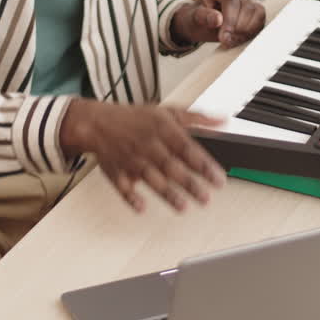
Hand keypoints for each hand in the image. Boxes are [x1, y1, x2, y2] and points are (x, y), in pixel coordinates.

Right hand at [60, 99, 225, 212]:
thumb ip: (197, 118)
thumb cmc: (135, 118)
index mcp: (163, 129)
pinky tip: (141, 207)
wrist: (97, 122)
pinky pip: (122, 185)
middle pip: (171, 166)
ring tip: (182, 206)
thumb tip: (222, 121)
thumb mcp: (169, 112)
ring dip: (165, 193)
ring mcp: (131, 159)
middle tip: (206, 198)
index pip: (187, 148)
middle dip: (189, 183)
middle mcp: (148, 145)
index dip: (204, 164)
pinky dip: (130, 196)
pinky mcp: (117, 171)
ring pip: (150, 177)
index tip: (218, 178)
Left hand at [172, 0, 265, 48]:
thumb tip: (218, 20)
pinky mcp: (257, 6)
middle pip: (247, 6)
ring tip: (232, 40)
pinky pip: (262, 19)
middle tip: (227, 41)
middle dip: (238, 28)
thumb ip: (204, 17)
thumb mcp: (193, 19)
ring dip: (247, 31)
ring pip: (258, 12)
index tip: (224, 38)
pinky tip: (239, 38)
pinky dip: (252, 32)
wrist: (203, 21)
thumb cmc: (198, 18)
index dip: (230, 20)